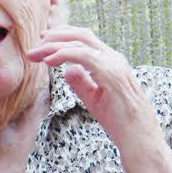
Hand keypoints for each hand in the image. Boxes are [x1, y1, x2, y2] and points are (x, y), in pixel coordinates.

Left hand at [26, 25, 160, 148]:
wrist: (138, 137)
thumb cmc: (119, 121)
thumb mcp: (94, 99)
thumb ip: (81, 82)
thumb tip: (67, 70)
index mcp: (111, 62)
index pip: (85, 40)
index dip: (62, 37)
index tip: (42, 42)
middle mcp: (114, 58)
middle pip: (81, 35)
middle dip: (54, 37)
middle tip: (33, 48)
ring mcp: (114, 64)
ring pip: (80, 42)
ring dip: (54, 46)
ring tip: (36, 54)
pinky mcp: (110, 73)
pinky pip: (83, 56)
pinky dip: (63, 54)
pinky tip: (49, 61)